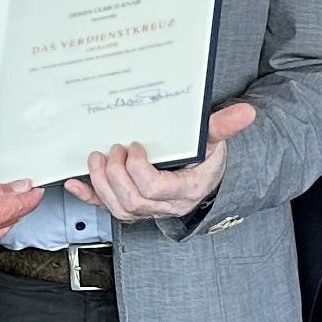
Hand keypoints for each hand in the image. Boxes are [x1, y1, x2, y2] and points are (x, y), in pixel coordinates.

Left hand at [62, 102, 255, 219]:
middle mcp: (165, 205)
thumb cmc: (206, 160)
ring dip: (101, 185)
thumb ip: (224, 126)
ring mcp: (148, 209)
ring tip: (95, 160)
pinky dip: (88, 197)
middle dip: (116, 175)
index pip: (154, 189)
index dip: (138, 169)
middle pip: (132, 202)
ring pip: (119, 209)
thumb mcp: (216, 141)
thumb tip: (246, 112)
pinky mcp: (133, 206)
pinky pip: (107, 208)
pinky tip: (75, 184)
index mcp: (185, 190)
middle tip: (112, 150)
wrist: (205, 178)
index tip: (135, 146)